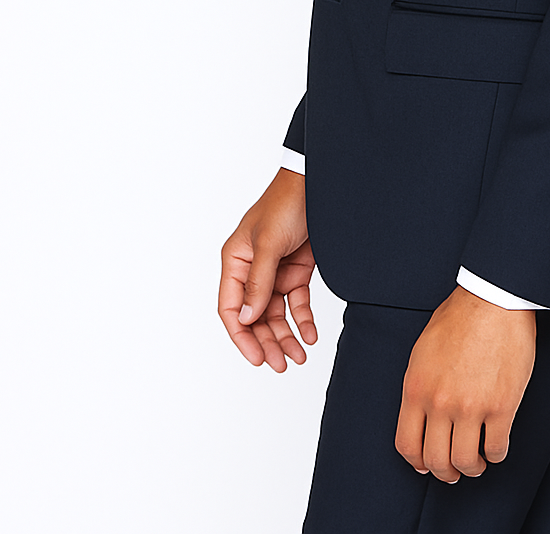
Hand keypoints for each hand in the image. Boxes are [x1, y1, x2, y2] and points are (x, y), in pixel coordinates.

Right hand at [218, 168, 316, 369]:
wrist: (318, 185)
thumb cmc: (286, 204)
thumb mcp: (269, 244)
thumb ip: (258, 282)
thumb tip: (246, 318)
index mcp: (236, 261)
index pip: (230, 308)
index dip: (242, 336)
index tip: (257, 358)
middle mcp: (252, 270)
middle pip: (255, 316)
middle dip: (267, 342)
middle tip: (281, 365)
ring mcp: (275, 271)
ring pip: (276, 314)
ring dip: (286, 336)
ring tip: (299, 356)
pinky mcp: (297, 270)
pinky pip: (297, 302)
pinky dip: (303, 320)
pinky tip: (310, 335)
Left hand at [395, 286, 535, 481]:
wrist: (493, 299)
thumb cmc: (460, 316)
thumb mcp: (423, 350)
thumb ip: (420, 384)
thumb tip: (421, 413)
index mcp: (416, 388)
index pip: (407, 444)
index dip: (417, 462)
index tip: (426, 465)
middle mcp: (439, 403)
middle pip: (436, 460)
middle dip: (445, 472)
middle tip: (454, 471)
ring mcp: (471, 407)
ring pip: (465, 461)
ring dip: (472, 468)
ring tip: (478, 462)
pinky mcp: (501, 406)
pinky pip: (496, 448)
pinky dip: (496, 455)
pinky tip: (496, 447)